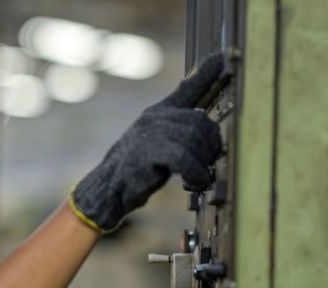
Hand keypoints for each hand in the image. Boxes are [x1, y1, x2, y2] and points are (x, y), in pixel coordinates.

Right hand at [70, 53, 223, 232]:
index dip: (207, 72)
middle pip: (200, 121)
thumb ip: (180, 129)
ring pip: (194, 138)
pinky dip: (194, 173)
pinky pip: (184, 158)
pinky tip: (192, 183)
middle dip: (210, 146)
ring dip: (202, 163)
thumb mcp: (160, 143)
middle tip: (206, 165)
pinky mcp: (146, 153)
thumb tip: (205, 124)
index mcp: (159, 112)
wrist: (107, 188)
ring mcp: (149, 133)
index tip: (224, 56)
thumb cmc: (137, 168)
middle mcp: (155, 117)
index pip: (188, 87)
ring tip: (198, 178)